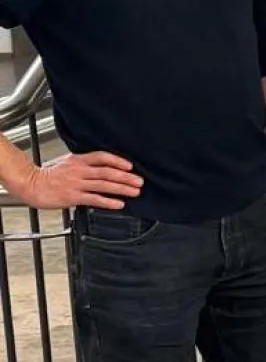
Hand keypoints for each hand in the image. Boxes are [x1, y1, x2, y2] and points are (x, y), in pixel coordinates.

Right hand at [18, 152, 143, 210]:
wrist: (30, 184)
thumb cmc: (48, 175)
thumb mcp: (67, 162)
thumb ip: (84, 163)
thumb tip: (104, 166)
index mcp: (78, 160)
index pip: (102, 157)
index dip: (118, 161)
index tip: (130, 166)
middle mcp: (79, 171)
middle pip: (107, 172)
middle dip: (126, 177)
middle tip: (139, 181)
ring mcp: (76, 184)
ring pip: (103, 185)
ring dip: (121, 188)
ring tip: (135, 192)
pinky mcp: (72, 197)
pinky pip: (94, 199)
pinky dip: (108, 202)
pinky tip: (118, 204)